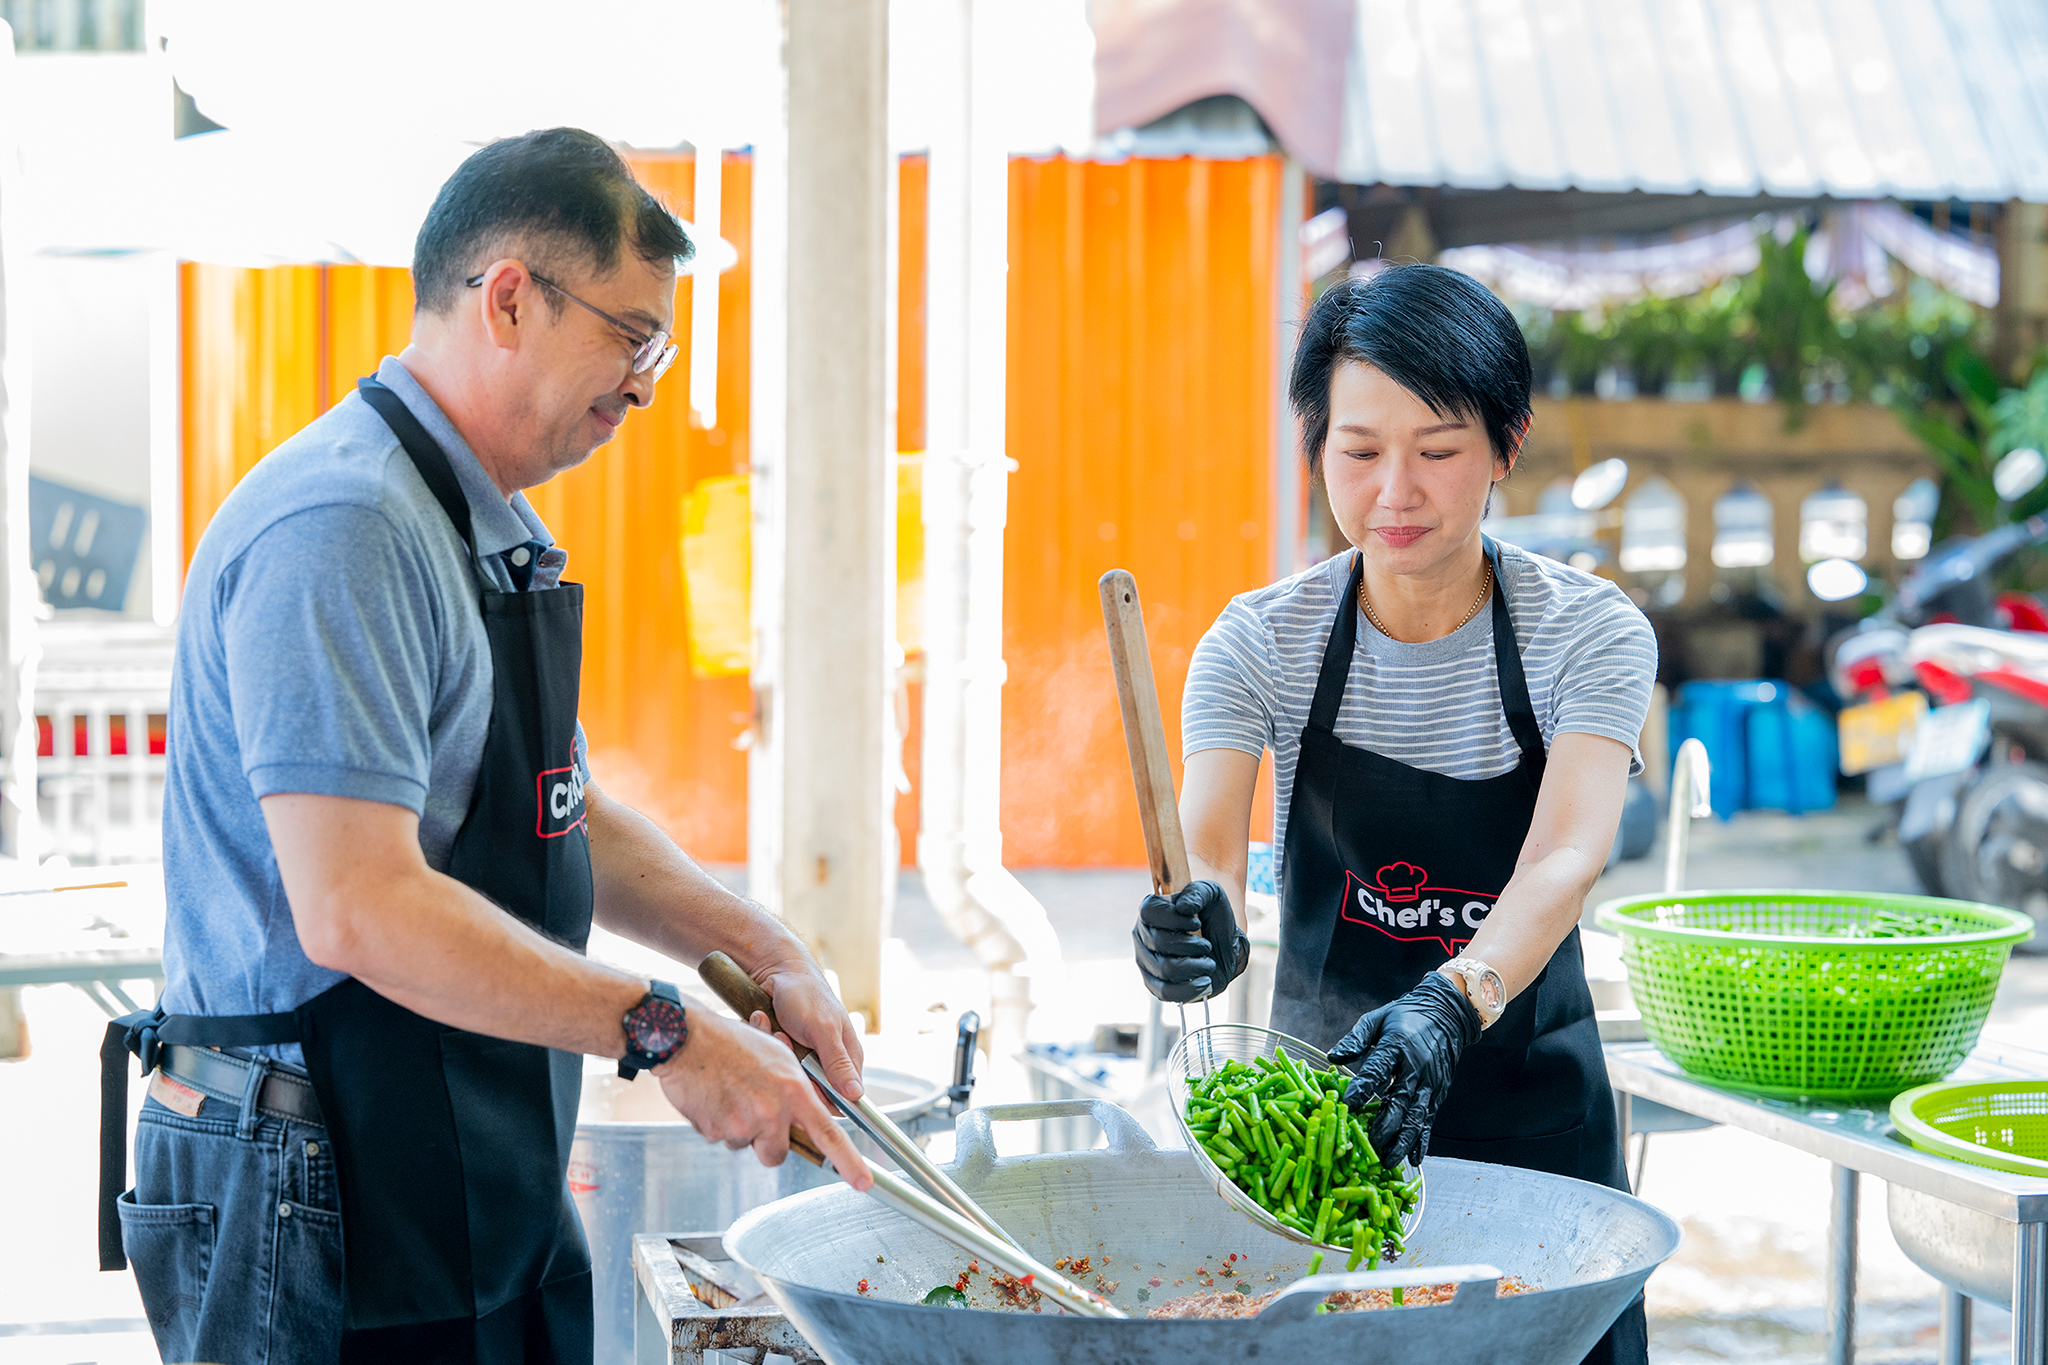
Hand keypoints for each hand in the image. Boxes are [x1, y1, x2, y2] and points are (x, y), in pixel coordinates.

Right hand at [653, 1008, 872, 1190]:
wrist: (686, 1038)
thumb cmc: (732, 1041)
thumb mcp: (776, 1055)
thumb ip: (794, 1088)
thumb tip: (803, 1115)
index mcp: (793, 1090)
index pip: (827, 1134)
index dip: (848, 1162)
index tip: (864, 1183)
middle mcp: (771, 1110)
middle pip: (778, 1153)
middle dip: (769, 1143)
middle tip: (756, 1115)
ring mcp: (742, 1123)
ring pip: (747, 1145)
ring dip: (740, 1129)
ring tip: (729, 1094)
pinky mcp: (715, 1131)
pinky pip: (721, 1139)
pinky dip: (717, 1124)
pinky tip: (711, 1097)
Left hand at [754, 954, 865, 1099]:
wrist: (776, 968)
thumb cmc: (805, 994)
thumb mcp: (823, 1029)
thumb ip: (838, 1063)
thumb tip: (856, 1095)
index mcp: (847, 1057)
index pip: (842, 1099)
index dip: (820, 1097)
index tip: (802, 1082)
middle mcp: (826, 1060)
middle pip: (809, 1089)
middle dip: (792, 1068)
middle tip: (785, 1039)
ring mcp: (803, 1056)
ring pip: (787, 1075)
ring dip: (776, 1049)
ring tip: (774, 1024)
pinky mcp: (782, 1049)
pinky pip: (770, 1059)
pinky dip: (764, 1039)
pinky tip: (763, 1019)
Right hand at [1132, 880, 1249, 1002]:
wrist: (1225, 947)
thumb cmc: (1214, 918)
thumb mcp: (1212, 895)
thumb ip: (1197, 893)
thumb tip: (1184, 907)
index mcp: (1150, 910)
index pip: (1149, 912)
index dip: (1174, 918)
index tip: (1196, 922)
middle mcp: (1142, 936)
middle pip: (1159, 942)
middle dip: (1192, 944)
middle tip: (1206, 945)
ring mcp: (1146, 962)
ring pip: (1165, 968)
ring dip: (1195, 966)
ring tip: (1208, 962)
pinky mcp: (1155, 985)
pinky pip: (1165, 992)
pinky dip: (1190, 988)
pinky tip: (1205, 981)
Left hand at [1327, 971, 1480, 1167]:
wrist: (1446, 1015)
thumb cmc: (1404, 1017)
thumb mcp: (1376, 1019)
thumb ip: (1355, 1040)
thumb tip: (1332, 1057)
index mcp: (1396, 1045)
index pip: (1378, 1069)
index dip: (1363, 1088)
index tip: (1348, 1106)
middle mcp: (1416, 1067)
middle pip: (1400, 1101)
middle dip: (1385, 1126)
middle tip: (1369, 1146)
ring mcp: (1430, 1083)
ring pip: (1416, 1117)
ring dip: (1403, 1141)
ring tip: (1388, 1161)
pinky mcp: (1438, 1094)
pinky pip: (1429, 1120)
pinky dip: (1421, 1141)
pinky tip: (1414, 1159)